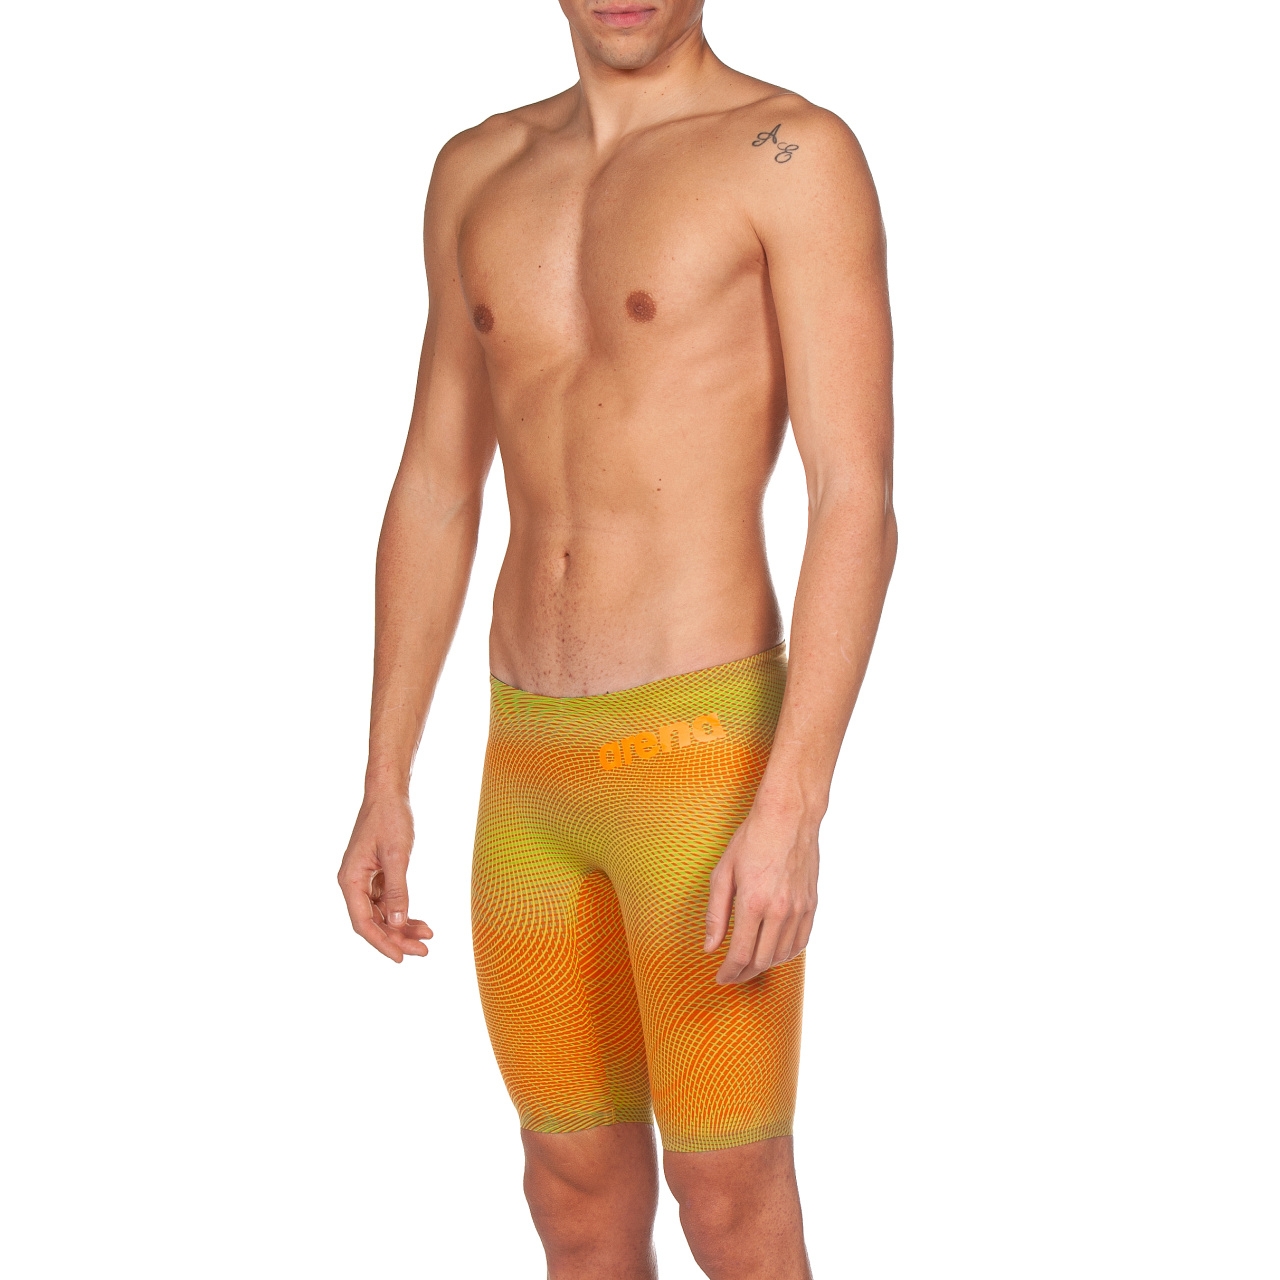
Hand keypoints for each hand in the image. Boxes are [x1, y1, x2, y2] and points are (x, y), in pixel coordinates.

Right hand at [337, 793, 432, 962]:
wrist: (388, 794)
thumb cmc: (389, 819)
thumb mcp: (396, 855)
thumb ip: (397, 890)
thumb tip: (397, 922)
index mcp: (350, 880)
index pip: (364, 922)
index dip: (382, 942)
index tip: (401, 958)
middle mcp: (353, 883)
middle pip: (373, 922)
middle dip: (397, 939)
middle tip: (424, 951)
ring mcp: (364, 880)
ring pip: (382, 914)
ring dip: (403, 927)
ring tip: (427, 938)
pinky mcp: (376, 875)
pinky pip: (388, 902)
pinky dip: (403, 912)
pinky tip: (420, 922)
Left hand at [704, 799, 818, 984]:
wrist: (788, 818)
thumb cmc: (752, 840)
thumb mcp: (723, 873)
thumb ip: (715, 914)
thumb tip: (710, 947)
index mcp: (753, 902)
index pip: (741, 954)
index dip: (729, 972)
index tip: (721, 978)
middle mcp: (779, 910)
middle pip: (762, 960)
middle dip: (744, 973)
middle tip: (732, 974)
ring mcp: (799, 908)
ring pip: (783, 955)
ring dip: (765, 965)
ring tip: (750, 963)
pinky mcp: (812, 904)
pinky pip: (801, 942)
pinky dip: (786, 953)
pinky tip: (773, 951)